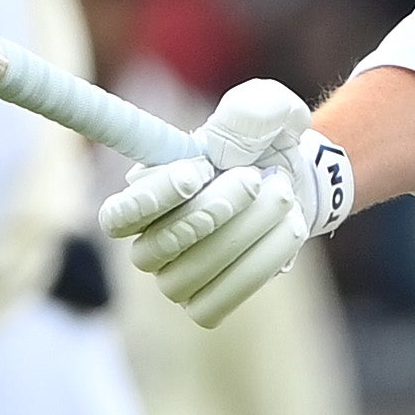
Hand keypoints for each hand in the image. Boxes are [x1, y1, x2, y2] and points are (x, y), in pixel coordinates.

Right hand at [103, 77, 346, 325]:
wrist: (297, 185)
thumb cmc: (266, 146)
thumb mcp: (266, 114)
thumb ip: (253, 110)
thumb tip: (239, 135)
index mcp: (144, 194)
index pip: (117, 216)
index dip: (151, 198)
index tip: (199, 170)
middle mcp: (149, 242)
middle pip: (157, 246)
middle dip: (213, 211)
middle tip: (256, 178)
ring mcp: (175, 278)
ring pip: (191, 274)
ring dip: (246, 234)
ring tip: (284, 197)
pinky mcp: (205, 303)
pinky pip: (217, 301)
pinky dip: (259, 265)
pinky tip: (287, 230)